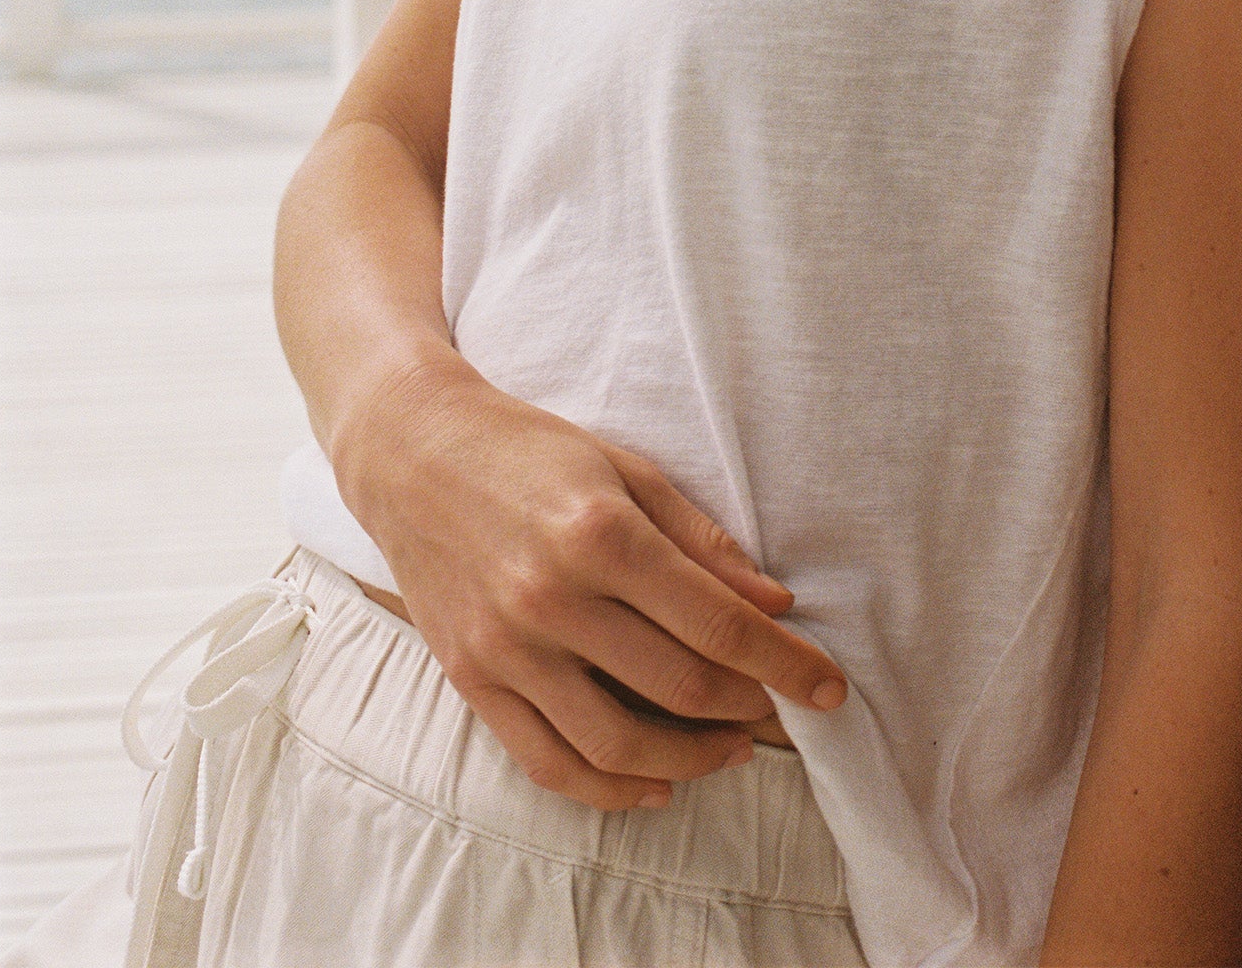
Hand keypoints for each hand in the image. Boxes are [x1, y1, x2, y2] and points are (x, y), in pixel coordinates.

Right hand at [334, 352, 847, 810]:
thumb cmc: (528, 450)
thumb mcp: (625, 468)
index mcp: (599, 533)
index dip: (782, 662)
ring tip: (729, 749)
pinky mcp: (472, 680)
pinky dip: (608, 790)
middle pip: (677, 685)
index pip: (715, 622)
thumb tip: (775, 603)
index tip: (828, 687)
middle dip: (748, 707)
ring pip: (616, 743)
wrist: (413, 453)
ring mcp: (507, 647)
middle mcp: (551, 597)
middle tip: (781, 709)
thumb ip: (701, 541)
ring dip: (689, 760)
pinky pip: (548, 761)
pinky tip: (654, 784)